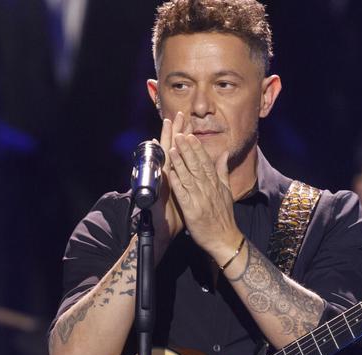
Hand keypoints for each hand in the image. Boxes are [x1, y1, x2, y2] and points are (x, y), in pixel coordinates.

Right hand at [152, 112, 187, 244]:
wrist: (167, 232)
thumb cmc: (178, 216)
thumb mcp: (191, 197)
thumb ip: (197, 181)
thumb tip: (203, 169)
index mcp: (178, 176)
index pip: (182, 153)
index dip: (185, 138)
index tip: (189, 122)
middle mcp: (167, 175)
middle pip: (172, 149)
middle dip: (175, 132)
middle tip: (178, 115)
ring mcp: (161, 181)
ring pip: (164, 156)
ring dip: (165, 139)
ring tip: (167, 124)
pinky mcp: (157, 190)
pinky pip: (160, 173)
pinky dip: (161, 161)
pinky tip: (161, 149)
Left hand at [166, 132, 242, 262]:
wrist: (224, 239)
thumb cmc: (224, 216)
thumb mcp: (226, 191)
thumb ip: (223, 171)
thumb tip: (224, 154)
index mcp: (215, 183)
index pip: (205, 161)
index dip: (197, 148)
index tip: (190, 135)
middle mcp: (208, 188)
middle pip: (196, 165)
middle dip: (187, 149)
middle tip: (179, 134)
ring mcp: (200, 198)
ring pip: (189, 176)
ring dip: (180, 162)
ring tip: (172, 148)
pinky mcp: (192, 210)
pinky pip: (183, 194)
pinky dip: (177, 182)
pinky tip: (170, 173)